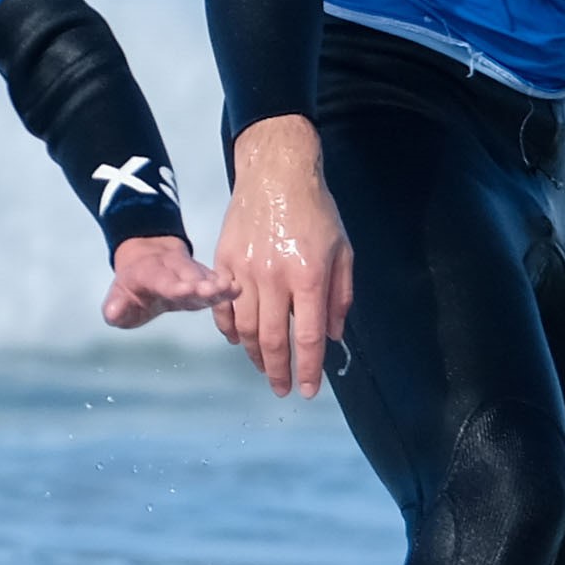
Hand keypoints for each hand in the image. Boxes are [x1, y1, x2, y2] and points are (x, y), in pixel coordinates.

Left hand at [100, 230, 232, 331]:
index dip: (175, 287)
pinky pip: (220, 282)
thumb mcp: (118, 297)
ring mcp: (194, 274)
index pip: (164, 282)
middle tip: (216, 290)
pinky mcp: (208, 279)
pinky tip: (239, 291)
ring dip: (220, 286)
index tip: (185, 291)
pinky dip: (228, 288)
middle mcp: (175, 271)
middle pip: (191, 277)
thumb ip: (116, 309)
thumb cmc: (134, 287)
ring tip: (234, 290)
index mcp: (151, 275)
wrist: (150, 259)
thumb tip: (114, 314)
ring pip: (209, 278)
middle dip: (203, 284)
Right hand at [208, 119, 354, 398]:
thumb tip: (332, 335)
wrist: (275, 173)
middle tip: (283, 389)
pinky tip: (238, 340)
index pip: (308, 336)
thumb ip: (339, 297)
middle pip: (273, 339)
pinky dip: (229, 328)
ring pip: (245, 327)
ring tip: (265, 367)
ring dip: (255, 354)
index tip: (308, 390)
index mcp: (308, 276)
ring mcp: (244, 270)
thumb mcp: (343, 251)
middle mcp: (274, 278)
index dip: (309, 369)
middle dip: (279, 371)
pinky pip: (221, 304)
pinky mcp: (224, 261)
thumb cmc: (316, 210)